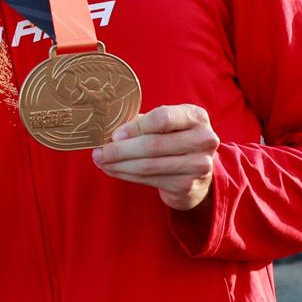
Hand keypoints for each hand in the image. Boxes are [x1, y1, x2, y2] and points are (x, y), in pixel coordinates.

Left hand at [92, 104, 219, 210]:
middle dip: (120, 150)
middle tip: (98, 152)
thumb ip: (142, 123)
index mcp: (196, 116)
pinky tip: (114, 170)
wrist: (198, 172)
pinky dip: (127, 175)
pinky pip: (149, 180)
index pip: (162, 118)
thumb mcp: (166, 125)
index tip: (114, 135)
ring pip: (148, 165)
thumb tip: (110, 132)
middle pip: (153, 144)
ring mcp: (199, 165)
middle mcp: (203, 139)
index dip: (134, 127)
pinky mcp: (188, 185)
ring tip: (101, 162)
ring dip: (119, 165)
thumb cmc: (174, 139)